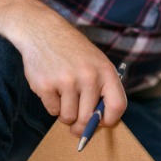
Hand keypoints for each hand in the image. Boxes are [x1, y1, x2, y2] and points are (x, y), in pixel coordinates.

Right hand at [0, 0, 127, 135]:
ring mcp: (66, 81)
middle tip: (76, 127)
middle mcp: (88, 77)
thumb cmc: (73, 52)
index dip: (109, 120)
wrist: (43, 32)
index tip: (100, 123)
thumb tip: (99, 122)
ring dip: (65, 114)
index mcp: (106, 71)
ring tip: (63, 96)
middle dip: (82, 127)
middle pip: (88, 118)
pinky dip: (52, 105)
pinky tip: (52, 88)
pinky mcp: (46, 86)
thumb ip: (102, 89)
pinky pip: (52, 110)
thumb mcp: (96, 62)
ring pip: (68, 117)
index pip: (117, 106)